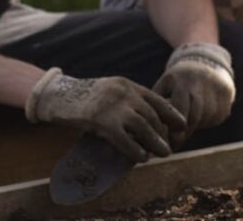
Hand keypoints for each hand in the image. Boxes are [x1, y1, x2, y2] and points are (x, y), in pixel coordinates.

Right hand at [26, 68, 184, 162]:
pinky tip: (142, 158)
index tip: (183, 124)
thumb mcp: (111, 91)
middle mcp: (124, 94)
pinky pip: (124, 139)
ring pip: (143, 127)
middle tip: (170, 145)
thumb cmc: (85, 97)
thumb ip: (128, 100)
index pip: (156, 99)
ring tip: (164, 153)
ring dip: (155, 143)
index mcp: (128, 85)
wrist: (59, 95)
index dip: (171, 113)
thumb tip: (146, 119)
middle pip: (152, 115)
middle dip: (164, 132)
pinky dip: (135, 150)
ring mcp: (114, 107)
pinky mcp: (102, 121)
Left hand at [153, 42, 235, 147]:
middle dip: (185, 134)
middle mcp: (201, 82)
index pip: (179, 108)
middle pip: (195, 116)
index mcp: (182, 80)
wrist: (206, 61)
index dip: (174, 129)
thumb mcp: (165, 85)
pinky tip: (200, 118)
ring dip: (195, 127)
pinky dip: (207, 122)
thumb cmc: (179, 80)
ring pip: (206, 118)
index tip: (169, 144)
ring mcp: (216, 88)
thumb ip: (158, 104)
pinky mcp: (227, 95)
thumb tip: (148, 130)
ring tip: (185, 130)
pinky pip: (217, 116)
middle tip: (175, 145)